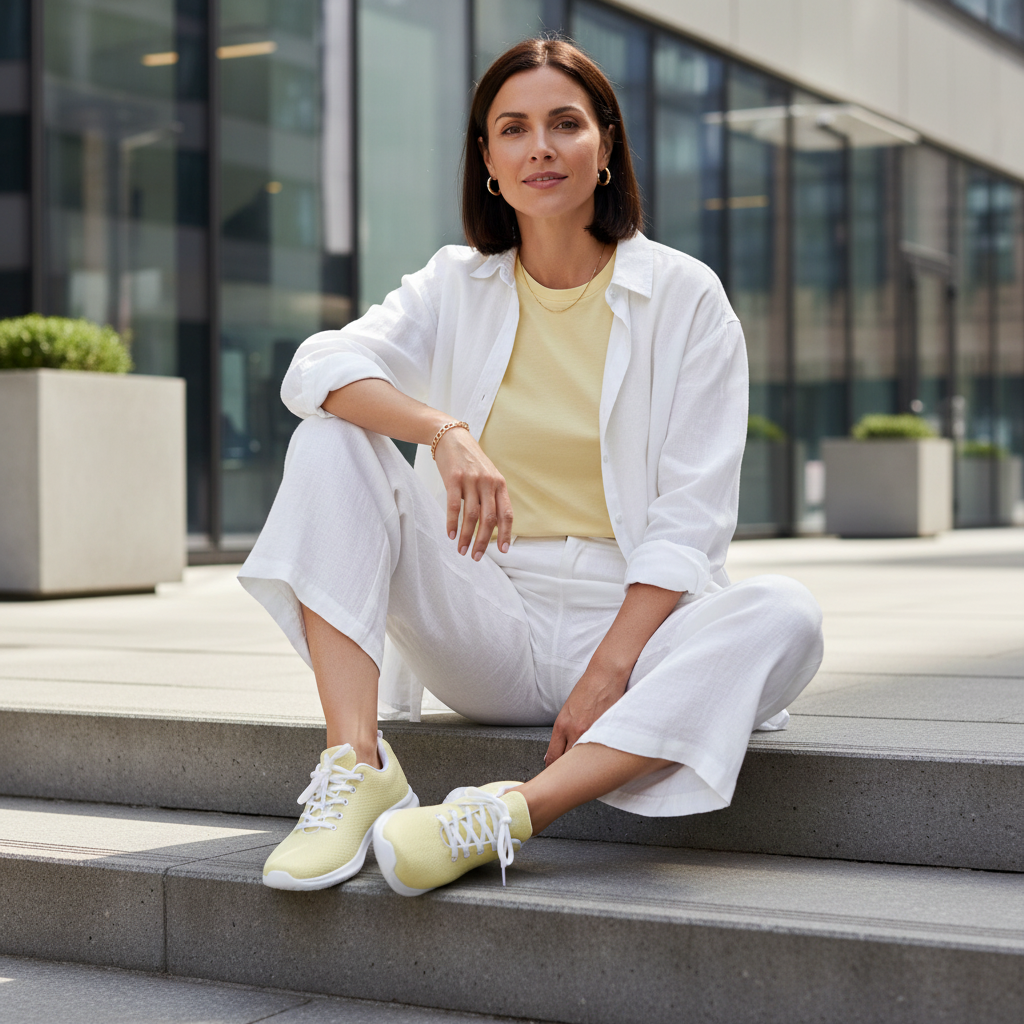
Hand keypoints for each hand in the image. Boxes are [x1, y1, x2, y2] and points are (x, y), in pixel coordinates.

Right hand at [433, 426, 513, 559]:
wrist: (452, 437)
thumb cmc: (471, 460)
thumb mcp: (488, 476)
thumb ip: (493, 497)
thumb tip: (495, 525)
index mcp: (499, 484)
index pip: (507, 513)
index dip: (507, 533)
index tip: (504, 551)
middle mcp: (488, 483)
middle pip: (489, 519)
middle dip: (484, 541)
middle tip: (477, 556)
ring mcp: (471, 480)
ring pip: (472, 516)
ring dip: (466, 536)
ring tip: (462, 550)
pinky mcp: (454, 479)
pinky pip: (454, 506)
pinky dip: (452, 523)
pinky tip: (450, 535)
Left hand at [544, 661, 627, 766]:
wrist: (605, 676)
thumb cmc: (587, 690)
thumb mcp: (568, 711)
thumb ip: (563, 732)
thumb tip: (557, 751)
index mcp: (562, 725)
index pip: (554, 757)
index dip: (553, 769)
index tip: (555, 775)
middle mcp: (575, 731)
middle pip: (568, 762)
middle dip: (569, 772)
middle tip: (571, 777)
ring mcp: (592, 732)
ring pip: (585, 760)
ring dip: (586, 766)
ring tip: (588, 771)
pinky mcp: (608, 731)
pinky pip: (602, 752)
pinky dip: (601, 757)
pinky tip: (603, 759)